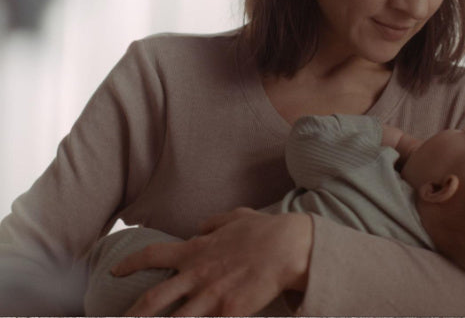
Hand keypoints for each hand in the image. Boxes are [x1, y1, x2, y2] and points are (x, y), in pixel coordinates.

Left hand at [111, 207, 312, 315]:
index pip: (153, 255)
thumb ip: (215, 222)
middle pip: (152, 300)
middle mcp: (197, 274)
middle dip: (131, 315)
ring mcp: (211, 296)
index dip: (130, 263)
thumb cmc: (265, 231)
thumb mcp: (236, 217)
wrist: (289, 246)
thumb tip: (201, 224)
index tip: (114, 271)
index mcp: (196, 251)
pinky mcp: (229, 311)